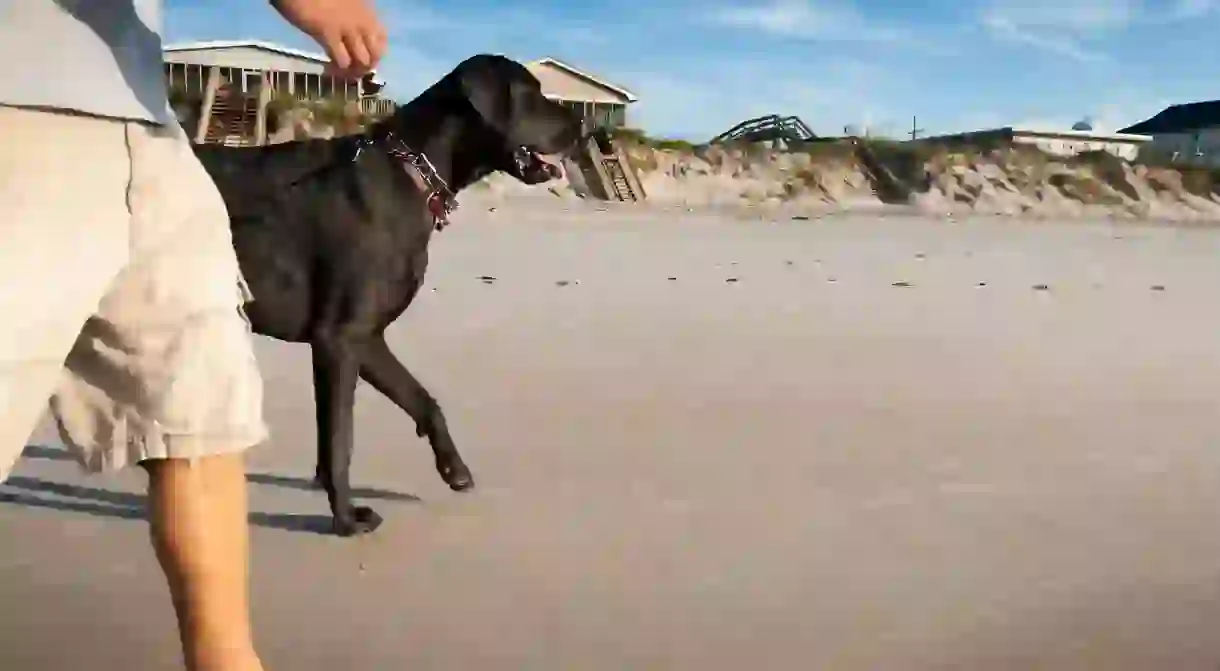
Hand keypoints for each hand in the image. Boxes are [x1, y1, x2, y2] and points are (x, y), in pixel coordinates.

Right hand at [270, 0, 387, 78]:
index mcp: (366, 12)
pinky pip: (342, 61)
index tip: (362, 61)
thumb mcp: (344, 5)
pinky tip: (327, 68)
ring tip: (338, 71)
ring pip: (363, 61)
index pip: (382, 40)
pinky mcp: (328, 33)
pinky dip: (336, 70)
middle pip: (376, 55)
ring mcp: (347, 28)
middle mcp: (362, 20)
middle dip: (365, 67)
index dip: (374, 55)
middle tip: (350, 71)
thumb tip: (352, 41)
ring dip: (352, 71)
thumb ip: (351, 19)